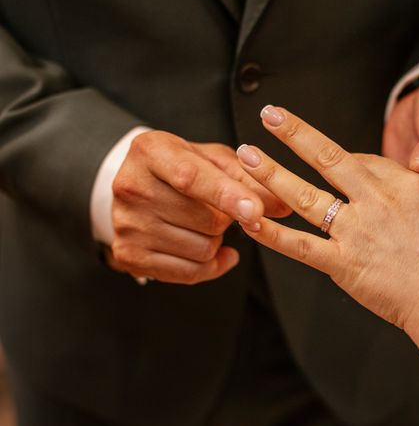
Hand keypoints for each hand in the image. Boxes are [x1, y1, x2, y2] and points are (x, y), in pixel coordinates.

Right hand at [108, 130, 290, 283]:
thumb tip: (285, 206)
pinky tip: (212, 250)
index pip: (191, 178)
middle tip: (217, 207)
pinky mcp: (128, 255)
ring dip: (217, 241)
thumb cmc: (183, 167)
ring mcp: (127, 224)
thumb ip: (250, 179)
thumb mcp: (214, 160)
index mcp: (151, 151)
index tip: (255, 211)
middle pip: (207, 221)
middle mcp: (131, 186)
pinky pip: (189, 273)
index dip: (227, 196)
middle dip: (227, 218)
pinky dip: (210, 265)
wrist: (137, 185)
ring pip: (202, 249)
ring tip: (203, 223)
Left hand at [236, 106, 418, 328]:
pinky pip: (299, 247)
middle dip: (294, 134)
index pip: (365, 161)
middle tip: (269, 116)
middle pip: (326, 159)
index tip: (335, 159)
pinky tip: (248, 218)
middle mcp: (374, 199)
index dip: (346, 160)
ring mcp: (355, 231)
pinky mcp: (343, 264)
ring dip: (271, 173)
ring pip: (304, 195)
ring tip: (244, 154)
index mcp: (405, 184)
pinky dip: (272, 234)